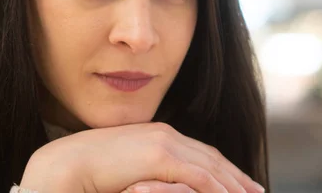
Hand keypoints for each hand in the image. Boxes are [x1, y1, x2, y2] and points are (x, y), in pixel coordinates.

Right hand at [20, 122, 264, 192]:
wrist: (65, 164)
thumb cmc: (91, 171)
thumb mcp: (129, 169)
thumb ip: (150, 174)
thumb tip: (161, 185)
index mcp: (160, 135)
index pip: (201, 152)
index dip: (224, 168)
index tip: (240, 183)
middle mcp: (167, 134)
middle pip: (212, 157)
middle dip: (236, 175)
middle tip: (256, 191)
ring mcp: (164, 142)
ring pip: (210, 166)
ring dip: (233, 184)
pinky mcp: (160, 156)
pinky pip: (198, 176)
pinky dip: (217, 188)